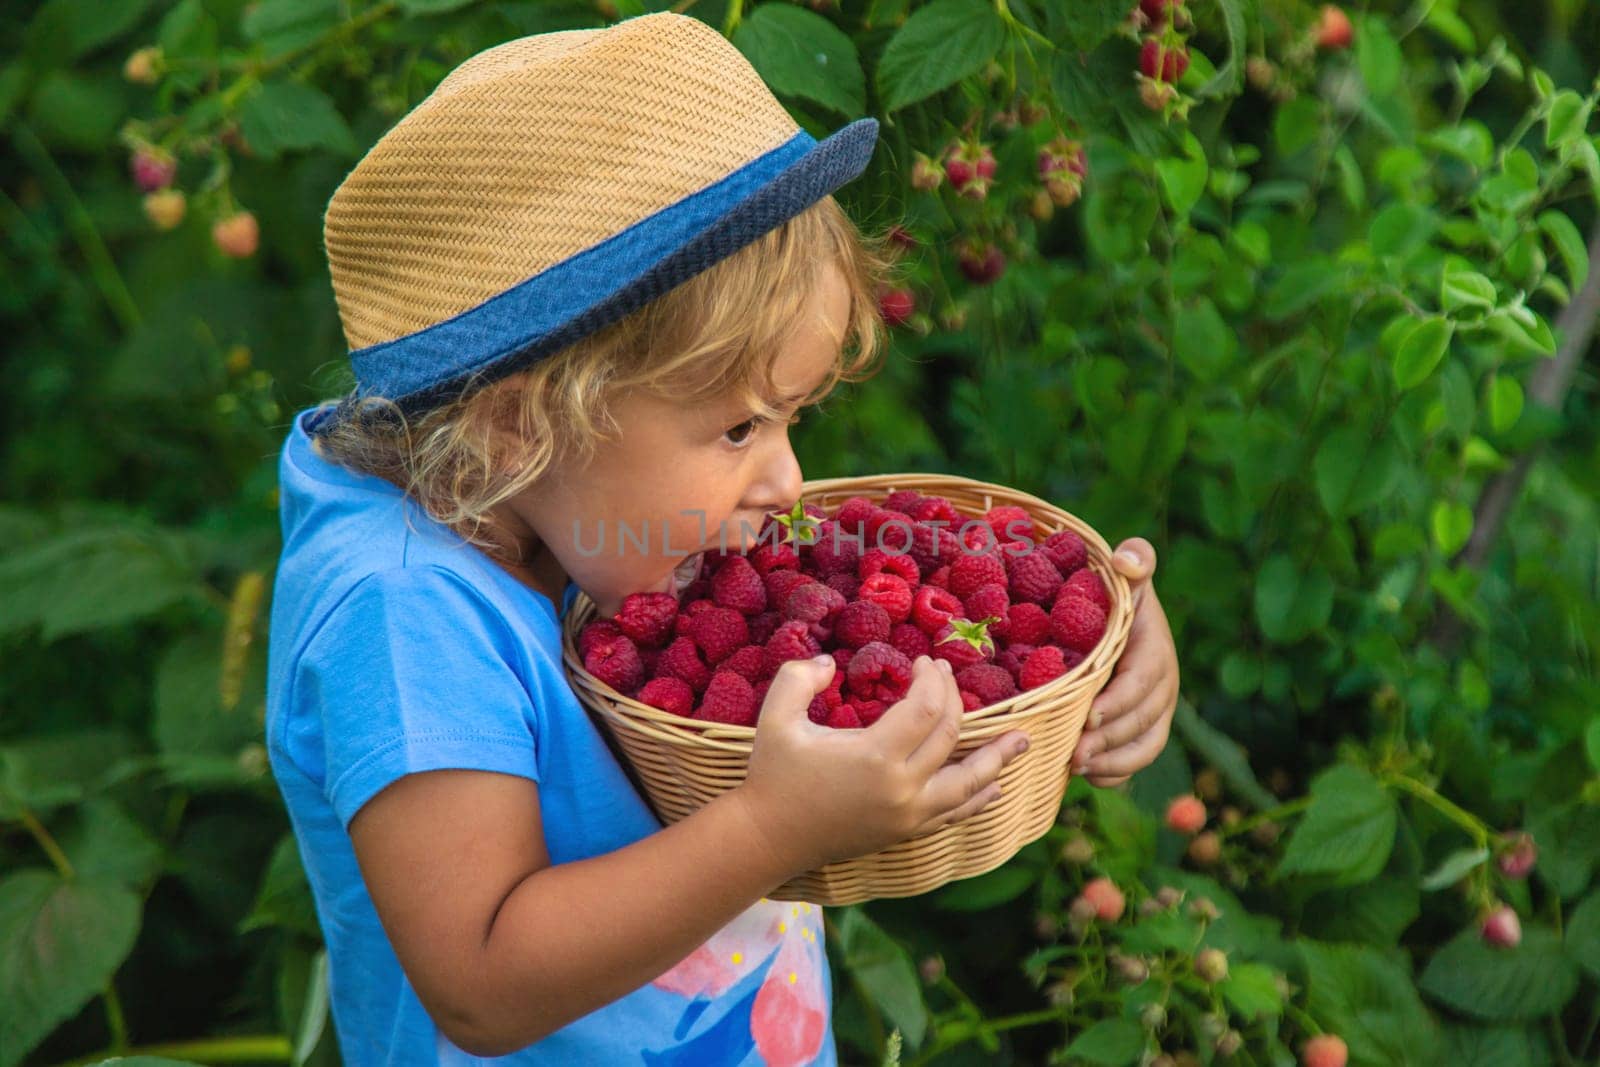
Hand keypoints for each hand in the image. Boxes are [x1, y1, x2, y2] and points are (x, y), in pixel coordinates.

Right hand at [736, 655, 1030, 873]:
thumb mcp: (775, 717)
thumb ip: (798, 678)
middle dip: (955, 700)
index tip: (926, 662)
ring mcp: (908, 815)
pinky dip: (978, 799)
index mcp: (875, 756)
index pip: (926, 708)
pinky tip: (996, 789)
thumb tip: (828, 661)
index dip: (933, 679)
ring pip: (967, 784)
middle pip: (950, 736)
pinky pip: (954, 814)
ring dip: (996, 760)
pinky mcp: (905, 832)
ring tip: (1022, 742)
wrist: (768, 838)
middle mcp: (901, 788)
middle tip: (950, 676)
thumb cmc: (772, 774)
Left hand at [1072, 538, 1178, 788]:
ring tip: (1078, 768)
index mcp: (1155, 649)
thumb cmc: (1113, 594)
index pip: (1144, 680)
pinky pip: (1136, 760)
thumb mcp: (1124, 575)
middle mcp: (1162, 684)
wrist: (1114, 619)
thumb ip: (1134, 561)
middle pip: (1143, 720)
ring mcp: (1154, 711)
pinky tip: (1087, 778)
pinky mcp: (1142, 730)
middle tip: (1075, 753)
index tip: (1091, 715)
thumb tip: (1127, 558)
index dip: (1121, 700)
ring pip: (1144, 746)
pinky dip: (1115, 775)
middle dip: (1110, 740)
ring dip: (1113, 763)